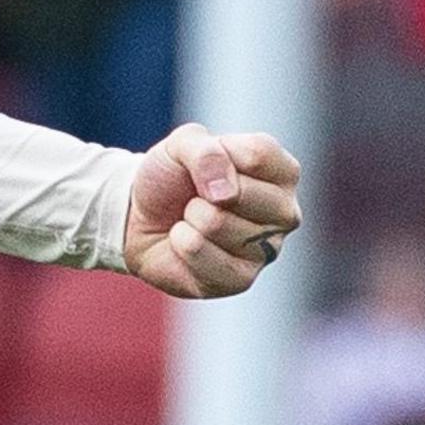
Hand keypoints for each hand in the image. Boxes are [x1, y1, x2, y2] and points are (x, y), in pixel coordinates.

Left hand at [121, 123, 303, 298]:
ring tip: (191, 219)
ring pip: (217, 223)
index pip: (259, 154)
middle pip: (241, 193)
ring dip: (189, 218)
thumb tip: (226, 192)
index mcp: (282, 173)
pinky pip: (199, 252)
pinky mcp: (241, 279)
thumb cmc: (172, 179)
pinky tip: (185, 243)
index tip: (205, 164)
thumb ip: (206, 151)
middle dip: (202, 191)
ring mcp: (268, 249)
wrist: (140, 220)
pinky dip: (179, 242)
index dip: (218, 154)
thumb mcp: (181, 145)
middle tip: (198, 197)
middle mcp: (285, 212)